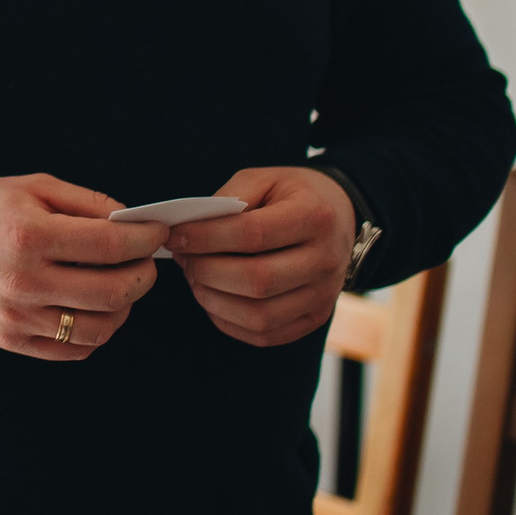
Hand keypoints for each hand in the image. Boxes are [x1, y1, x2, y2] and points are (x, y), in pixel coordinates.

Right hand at [0, 175, 165, 360]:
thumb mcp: (32, 187)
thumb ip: (86, 202)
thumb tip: (132, 223)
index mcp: (29, 235)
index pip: (110, 244)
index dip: (145, 239)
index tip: (156, 233)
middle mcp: (24, 281)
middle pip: (113, 291)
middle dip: (143, 275)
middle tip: (145, 261)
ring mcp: (18, 317)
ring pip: (99, 328)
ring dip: (124, 308)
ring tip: (120, 286)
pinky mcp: (12, 341)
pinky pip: (73, 349)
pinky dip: (96, 332)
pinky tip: (93, 308)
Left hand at [169, 167, 354, 346]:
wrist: (341, 216)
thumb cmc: (293, 195)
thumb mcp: (264, 179)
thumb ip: (230, 199)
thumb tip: (191, 231)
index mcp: (314, 217)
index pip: (254, 234)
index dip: (207, 238)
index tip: (174, 236)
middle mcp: (325, 260)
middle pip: (257, 280)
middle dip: (206, 271)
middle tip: (183, 258)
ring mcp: (323, 295)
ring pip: (259, 315)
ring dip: (213, 299)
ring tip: (195, 277)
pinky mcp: (315, 318)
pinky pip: (265, 334)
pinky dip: (229, 321)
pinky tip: (214, 298)